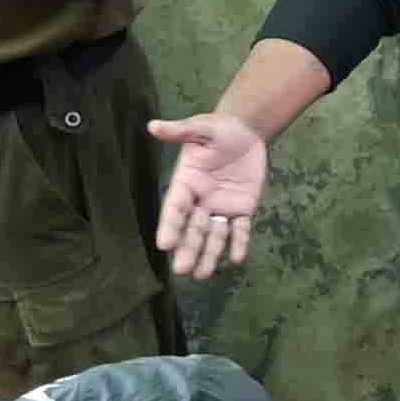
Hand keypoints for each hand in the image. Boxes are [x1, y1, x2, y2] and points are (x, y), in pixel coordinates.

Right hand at [150, 114, 274, 277]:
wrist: (246, 132)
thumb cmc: (218, 130)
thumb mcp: (201, 127)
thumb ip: (180, 131)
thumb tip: (153, 126)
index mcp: (185, 183)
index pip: (175, 208)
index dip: (170, 226)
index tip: (164, 245)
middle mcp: (200, 200)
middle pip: (192, 228)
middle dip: (188, 248)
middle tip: (183, 270)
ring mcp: (221, 207)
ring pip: (214, 234)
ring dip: (209, 254)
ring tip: (203, 275)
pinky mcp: (242, 208)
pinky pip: (241, 229)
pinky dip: (239, 243)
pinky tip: (236, 259)